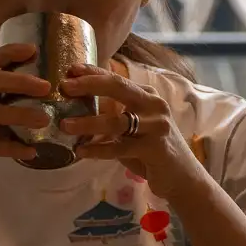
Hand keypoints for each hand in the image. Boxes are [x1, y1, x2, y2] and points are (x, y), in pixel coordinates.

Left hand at [58, 64, 201, 199]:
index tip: (69, 69)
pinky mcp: (156, 148)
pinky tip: (80, 150)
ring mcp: (157, 126)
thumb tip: (73, 105)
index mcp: (146, 95)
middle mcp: (154, 105)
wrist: (181, 176)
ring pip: (116, 121)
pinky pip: (120, 147)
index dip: (92, 72)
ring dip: (88, 122)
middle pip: (118, 87)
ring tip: (64, 125)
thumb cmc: (150, 148)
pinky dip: (98, 149)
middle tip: (63, 86)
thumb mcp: (132, 125)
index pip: (116, 78)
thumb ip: (111, 113)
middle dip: (89, 85)